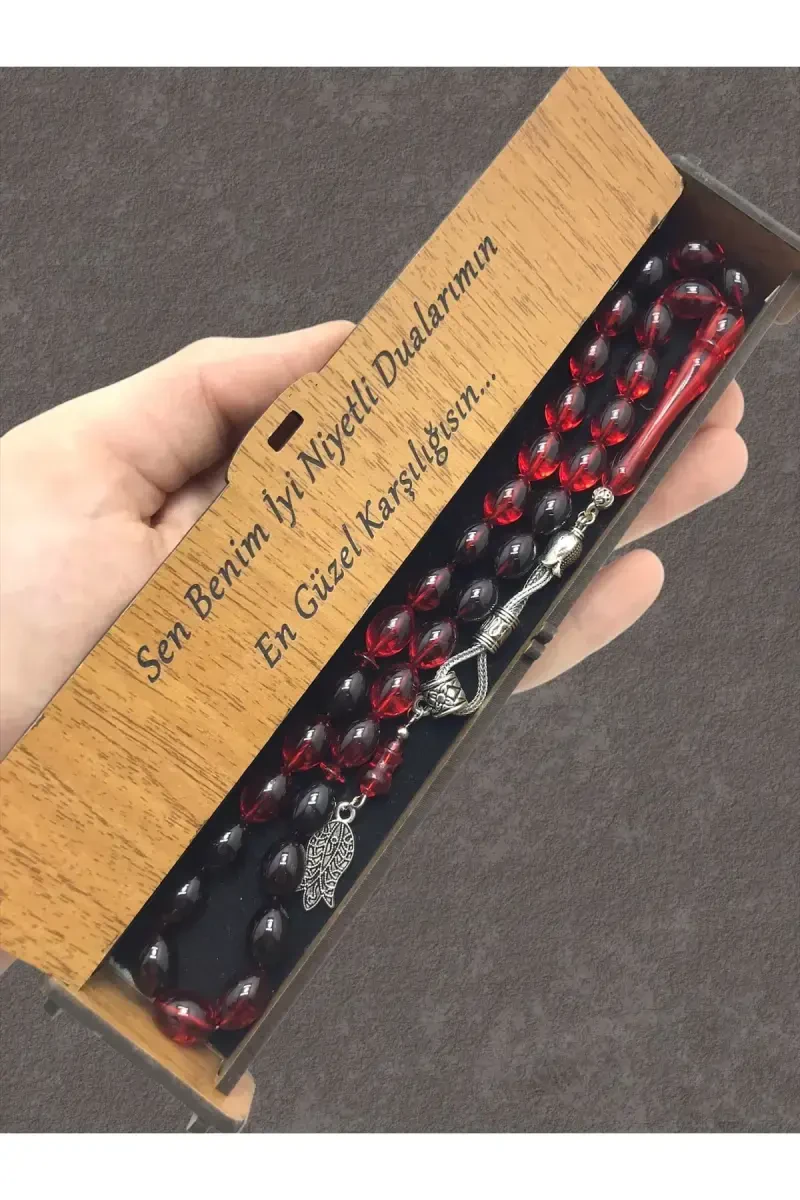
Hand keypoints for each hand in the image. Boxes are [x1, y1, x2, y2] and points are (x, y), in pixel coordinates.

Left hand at [0, 325, 745, 757]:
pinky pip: (454, 693)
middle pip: (469, 515)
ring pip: (487, 595)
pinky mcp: (333, 736)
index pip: (403, 444)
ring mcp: (331, 658)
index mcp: (259, 501)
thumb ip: (220, 389)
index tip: (579, 355)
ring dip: (598, 533)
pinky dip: (540, 643)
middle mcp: (312, 581)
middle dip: (583, 459)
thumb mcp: (92, 451)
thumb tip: (348, 340)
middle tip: (691, 410)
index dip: (493, 402)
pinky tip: (617, 587)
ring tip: (696, 470)